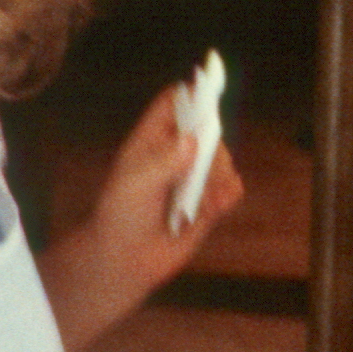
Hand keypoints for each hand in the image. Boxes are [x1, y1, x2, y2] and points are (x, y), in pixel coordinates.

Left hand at [94, 80, 244, 275]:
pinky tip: (216, 204)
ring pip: (223, 160)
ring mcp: (193, 178)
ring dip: (218, 175)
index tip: (209, 91)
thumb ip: (164, 162)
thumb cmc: (120, 216)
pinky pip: (232, 188)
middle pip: (207, 131)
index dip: (191, 94)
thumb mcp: (134, 185)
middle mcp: (175, 155)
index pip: (173, 104)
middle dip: (211, 146)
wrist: (125, 261)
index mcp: (151, 141)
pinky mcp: (209, 202)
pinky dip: (229, 193)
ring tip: (201, 197)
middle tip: (200, 166)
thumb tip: (193, 140)